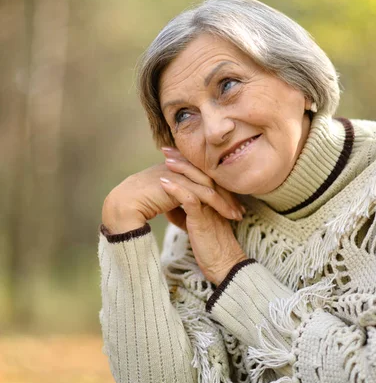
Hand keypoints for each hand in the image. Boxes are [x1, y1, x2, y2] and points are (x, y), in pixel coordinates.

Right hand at [101, 158, 244, 236]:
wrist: (127, 202)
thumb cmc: (142, 201)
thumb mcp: (164, 196)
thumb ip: (175, 197)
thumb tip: (181, 206)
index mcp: (179, 167)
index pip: (205, 176)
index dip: (219, 189)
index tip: (231, 203)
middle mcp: (183, 167)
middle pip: (212, 179)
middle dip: (228, 195)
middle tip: (241, 209)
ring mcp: (182, 174)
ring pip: (212, 186)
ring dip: (227, 201)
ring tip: (238, 215)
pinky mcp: (181, 184)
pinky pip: (206, 194)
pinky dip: (219, 205)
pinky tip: (227, 215)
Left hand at [161, 147, 246, 284]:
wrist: (223, 266)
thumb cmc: (209, 247)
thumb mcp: (195, 225)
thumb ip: (184, 211)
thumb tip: (168, 203)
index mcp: (214, 199)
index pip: (200, 174)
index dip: (185, 162)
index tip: (169, 153)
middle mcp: (216, 200)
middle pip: (199, 173)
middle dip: (182, 159)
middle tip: (166, 149)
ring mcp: (212, 209)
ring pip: (197, 182)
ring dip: (180, 170)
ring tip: (165, 160)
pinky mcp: (205, 220)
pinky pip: (192, 201)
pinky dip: (177, 190)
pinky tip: (164, 183)